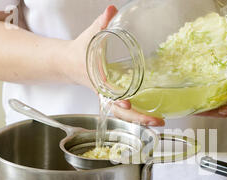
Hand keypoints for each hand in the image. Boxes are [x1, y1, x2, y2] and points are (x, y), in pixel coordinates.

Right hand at [61, 6, 164, 126]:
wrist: (68, 63)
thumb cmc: (79, 50)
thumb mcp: (90, 35)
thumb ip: (101, 23)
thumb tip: (111, 9)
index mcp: (97, 80)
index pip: (108, 93)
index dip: (118, 100)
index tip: (127, 104)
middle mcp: (104, 93)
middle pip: (120, 112)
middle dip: (138, 118)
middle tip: (156, 121)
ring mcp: (109, 99)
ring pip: (124, 116)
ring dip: (141, 120)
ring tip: (159, 122)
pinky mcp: (114, 99)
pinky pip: (125, 112)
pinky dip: (138, 116)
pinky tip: (153, 117)